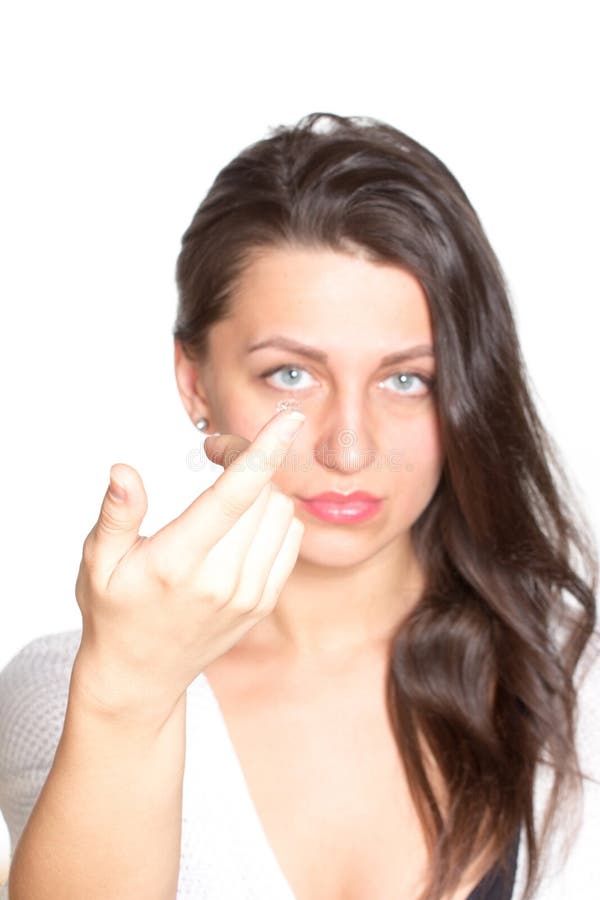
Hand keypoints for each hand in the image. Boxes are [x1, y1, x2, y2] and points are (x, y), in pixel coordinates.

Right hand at [71, 409, 304, 727]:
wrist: (140, 675)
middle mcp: (223, 580)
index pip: (235, 495)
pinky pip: (290, 539)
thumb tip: (123, 471)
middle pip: (264, 495)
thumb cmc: (115, 610)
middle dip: (246, 461)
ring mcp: (249, 595)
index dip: (263, 451)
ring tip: (226, 491)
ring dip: (262, 489)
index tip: (288, 418)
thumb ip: (117, 514)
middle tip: (214, 453)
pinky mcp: (264, 602)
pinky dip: (274, 518)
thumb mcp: (99, 562)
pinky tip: (242, 521)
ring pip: (283, 514)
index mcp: (179, 562)